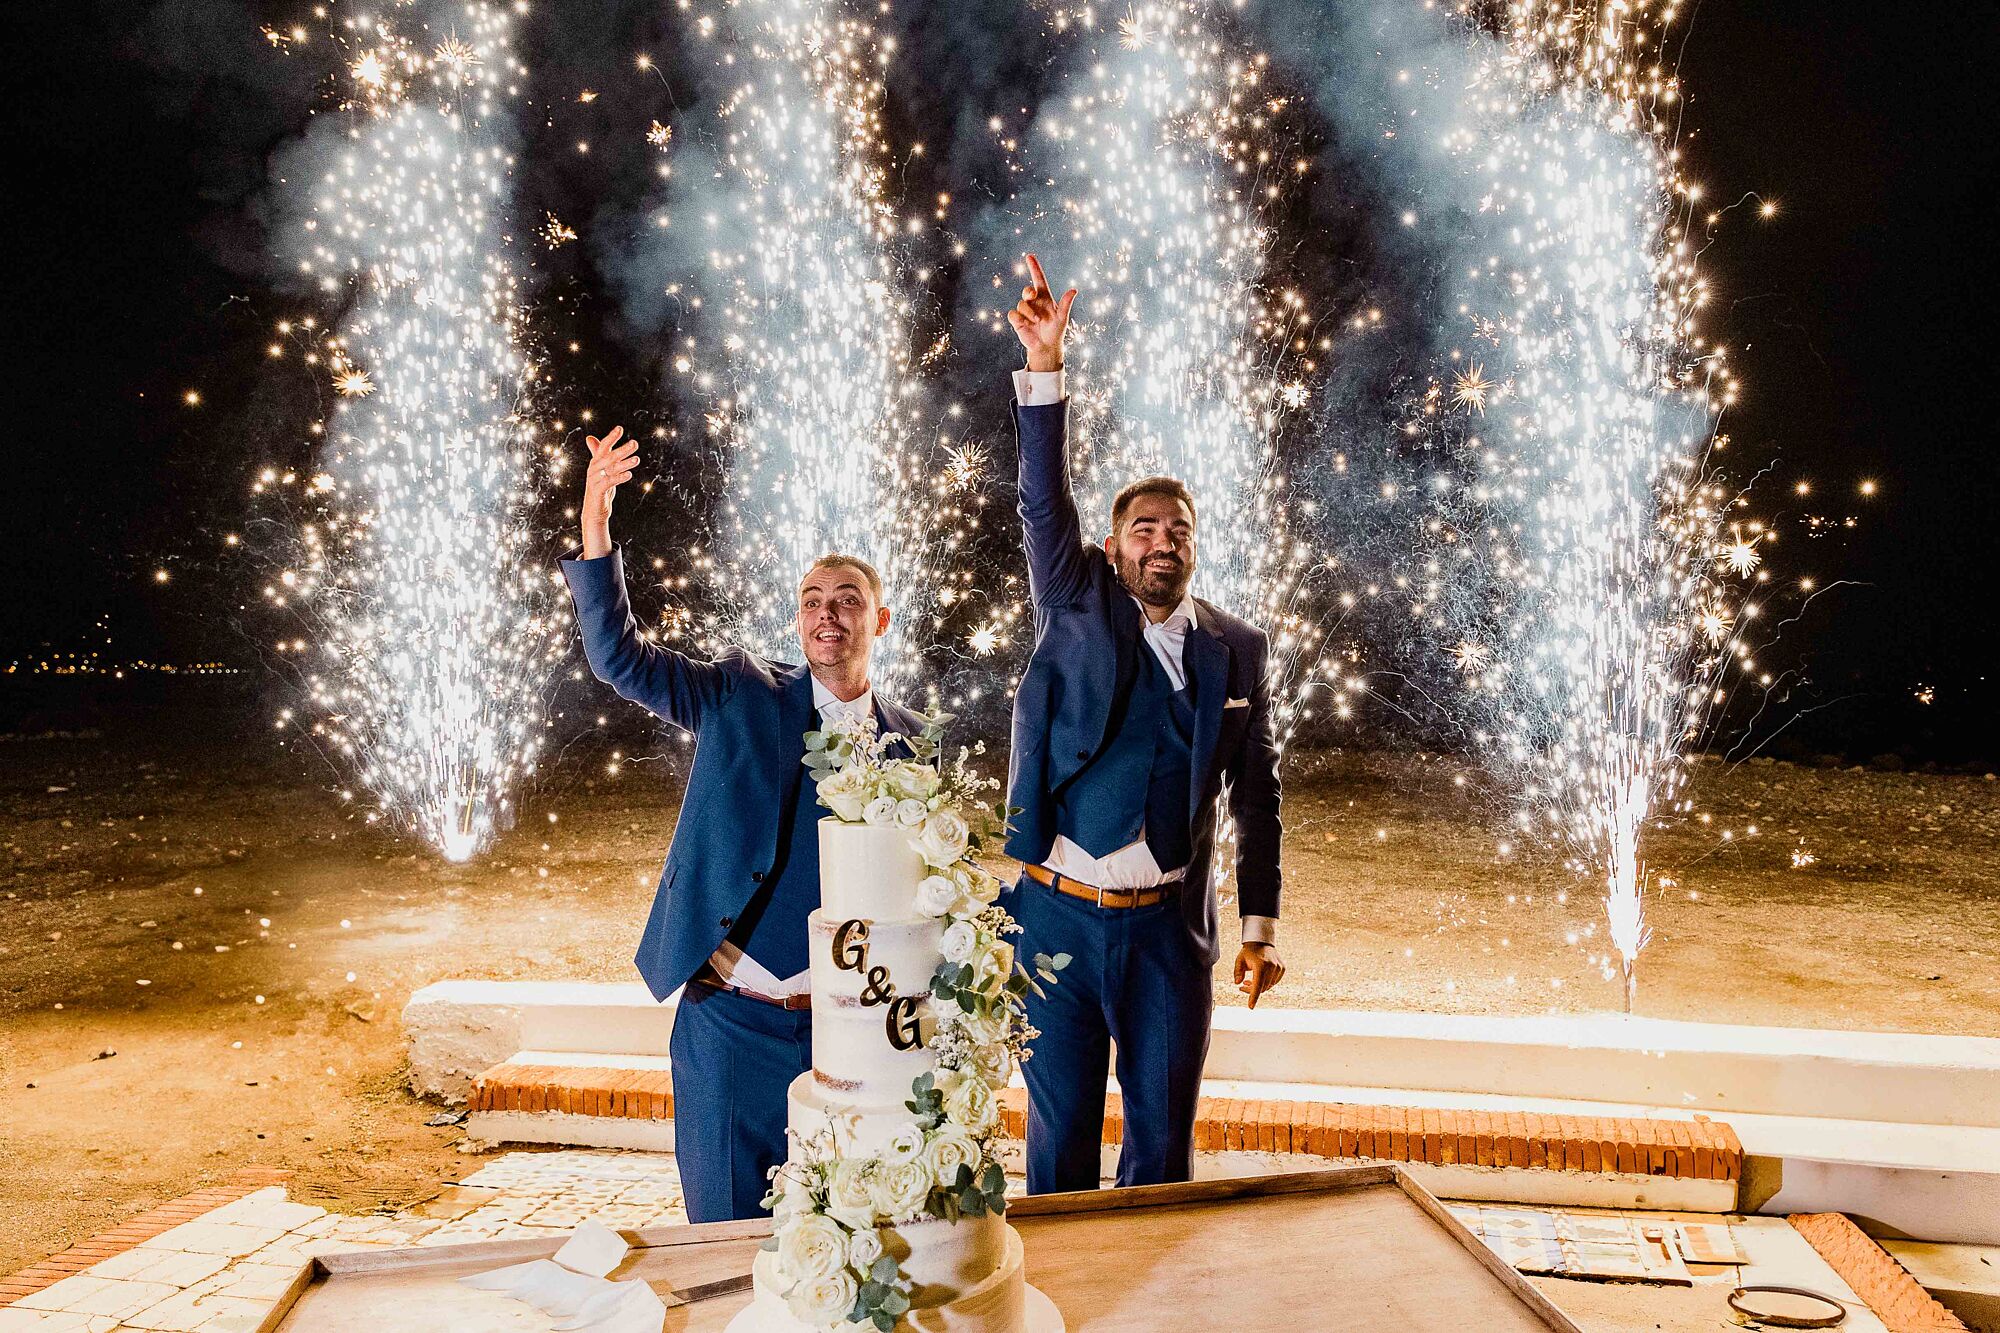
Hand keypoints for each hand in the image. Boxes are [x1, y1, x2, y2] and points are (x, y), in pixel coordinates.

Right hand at [580, 425, 636, 559]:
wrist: (594, 510)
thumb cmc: (599, 487)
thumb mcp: (601, 470)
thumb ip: (597, 454)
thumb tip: (589, 437)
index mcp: (596, 462)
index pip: (603, 447)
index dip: (611, 437)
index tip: (620, 428)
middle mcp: (593, 469)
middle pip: (609, 456)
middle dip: (622, 449)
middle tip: (635, 444)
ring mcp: (594, 480)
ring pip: (611, 469)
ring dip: (624, 463)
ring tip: (637, 459)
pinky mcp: (597, 491)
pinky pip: (609, 482)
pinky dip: (619, 477)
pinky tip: (629, 474)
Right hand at [1006, 253, 1075, 372]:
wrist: (1046, 347)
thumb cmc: (1056, 331)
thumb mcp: (1062, 317)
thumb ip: (1066, 304)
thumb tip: (1074, 290)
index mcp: (1044, 297)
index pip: (1038, 279)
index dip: (1034, 267)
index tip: (1030, 256)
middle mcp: (1033, 302)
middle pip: (1027, 290)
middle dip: (1028, 291)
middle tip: (1032, 295)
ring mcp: (1025, 311)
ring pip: (1021, 304)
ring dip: (1029, 312)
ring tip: (1037, 321)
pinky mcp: (1017, 320)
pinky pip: (1013, 314)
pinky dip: (1020, 319)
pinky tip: (1026, 325)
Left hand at [1234, 942, 1284, 1008]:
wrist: (1262, 941)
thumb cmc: (1249, 951)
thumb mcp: (1239, 960)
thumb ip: (1237, 972)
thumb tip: (1237, 983)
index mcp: (1261, 965)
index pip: (1257, 986)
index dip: (1253, 997)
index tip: (1250, 1007)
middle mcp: (1272, 967)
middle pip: (1262, 988)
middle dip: (1252, 990)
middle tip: (1243, 986)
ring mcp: (1279, 968)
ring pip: (1268, 986)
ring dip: (1259, 987)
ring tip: (1249, 981)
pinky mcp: (1282, 969)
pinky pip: (1274, 982)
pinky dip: (1266, 983)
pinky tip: (1259, 978)